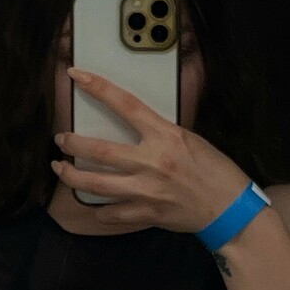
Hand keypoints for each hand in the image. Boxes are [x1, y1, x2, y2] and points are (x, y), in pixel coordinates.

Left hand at [51, 67, 251, 232]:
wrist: (229, 208)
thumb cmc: (214, 170)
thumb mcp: (189, 139)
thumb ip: (159, 134)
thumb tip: (134, 129)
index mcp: (165, 136)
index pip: (125, 104)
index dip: (98, 87)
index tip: (77, 75)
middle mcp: (152, 162)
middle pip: (99, 151)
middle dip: (73, 144)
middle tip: (61, 139)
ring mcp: (147, 190)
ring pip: (96, 184)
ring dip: (71, 176)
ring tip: (60, 168)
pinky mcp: (146, 214)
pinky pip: (111, 213)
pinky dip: (99, 209)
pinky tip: (94, 204)